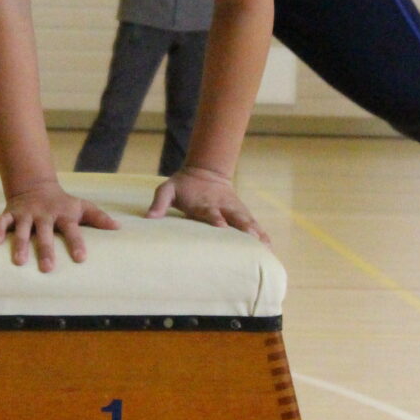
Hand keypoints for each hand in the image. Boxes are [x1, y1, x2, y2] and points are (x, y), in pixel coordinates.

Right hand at [0, 182, 119, 272]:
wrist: (36, 185)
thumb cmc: (63, 203)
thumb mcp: (82, 207)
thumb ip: (99, 218)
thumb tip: (119, 228)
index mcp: (64, 215)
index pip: (72, 230)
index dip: (76, 243)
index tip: (81, 258)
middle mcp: (45, 214)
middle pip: (46, 233)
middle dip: (46, 250)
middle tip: (48, 269)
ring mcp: (27, 214)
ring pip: (23, 229)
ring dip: (20, 244)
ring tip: (19, 262)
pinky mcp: (11, 213)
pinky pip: (2, 221)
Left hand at [147, 167, 269, 244]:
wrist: (205, 172)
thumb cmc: (183, 186)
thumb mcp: (167, 189)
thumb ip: (159, 202)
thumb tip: (149, 218)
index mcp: (204, 203)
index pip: (210, 212)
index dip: (216, 218)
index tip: (222, 226)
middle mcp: (222, 207)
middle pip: (235, 217)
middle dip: (244, 227)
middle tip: (253, 238)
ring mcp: (233, 210)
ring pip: (247, 221)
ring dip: (256, 233)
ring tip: (266, 247)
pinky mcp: (241, 213)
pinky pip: (253, 224)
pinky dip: (261, 234)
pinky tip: (269, 247)